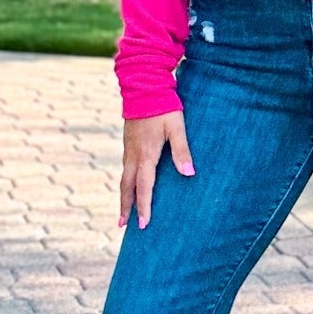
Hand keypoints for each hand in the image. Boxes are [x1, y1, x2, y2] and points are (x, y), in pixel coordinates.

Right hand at [119, 112, 193, 228]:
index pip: (144, 187)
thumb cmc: (163, 107)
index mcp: (146, 155)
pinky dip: (125, 182)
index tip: (144, 225)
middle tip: (123, 226)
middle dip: (126, 207)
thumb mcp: (176, 128)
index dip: (144, 207)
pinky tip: (129, 184)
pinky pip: (125, 168)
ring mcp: (128, 148)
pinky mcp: (128, 142)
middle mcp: (133, 155)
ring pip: (123, 178)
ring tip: (124, 211)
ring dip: (124, 196)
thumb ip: (182, 151)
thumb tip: (189, 174)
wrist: (143, 87)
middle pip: (127, 187)